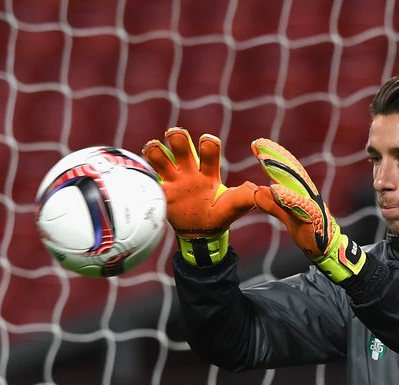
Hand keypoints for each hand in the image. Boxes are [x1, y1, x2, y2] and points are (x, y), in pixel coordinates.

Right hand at [142, 127, 255, 264]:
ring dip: (155, 149)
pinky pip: (146, 179)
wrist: (200, 235)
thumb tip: (260, 189)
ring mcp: (173, 181)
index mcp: (208, 172)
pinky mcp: (160, 193)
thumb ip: (246, 197)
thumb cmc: (219, 216)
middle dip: (178, 137)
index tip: (208, 141)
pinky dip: (141, 173)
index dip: (208, 143)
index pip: (208, 149)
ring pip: (159, 156)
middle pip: (181, 145)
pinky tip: (138, 171)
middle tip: (176, 135)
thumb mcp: (234, 207)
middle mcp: (189, 172)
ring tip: (153, 148)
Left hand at [251, 138, 365, 282]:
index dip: (273, 155)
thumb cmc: (309, 231)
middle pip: (291, 170)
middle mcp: (307, 193)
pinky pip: (299, 205)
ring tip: (263, 160)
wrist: (327, 250)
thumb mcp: (287, 216)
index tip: (256, 143)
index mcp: (301, 191)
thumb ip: (273, 205)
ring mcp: (311, 203)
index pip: (286, 169)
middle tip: (258, 143)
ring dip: (279, 170)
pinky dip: (287, 196)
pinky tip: (275, 189)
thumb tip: (258, 192)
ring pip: (295, 183)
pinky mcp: (313, 216)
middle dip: (275, 155)